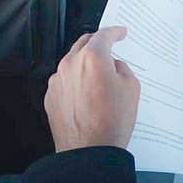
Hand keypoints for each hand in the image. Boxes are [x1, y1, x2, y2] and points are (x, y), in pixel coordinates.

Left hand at [44, 26, 140, 151]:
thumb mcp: (131, 88)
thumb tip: (113, 67)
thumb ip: (123, 69)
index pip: (104, 34)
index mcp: (93, 57)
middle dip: (97, 43)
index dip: (115, 31)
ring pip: (72, 62)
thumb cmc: (111, 122)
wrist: (89, 151)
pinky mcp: (51, 96)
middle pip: (84, 43)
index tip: (119, 33)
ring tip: (98, 80)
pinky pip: (64, 81)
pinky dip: (75, 82)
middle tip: (108, 48)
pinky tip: (86, 96)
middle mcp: (71, 64)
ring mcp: (57, 80)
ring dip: (84, 64)